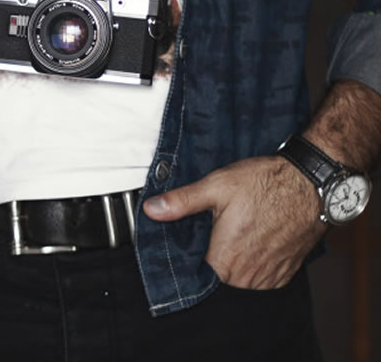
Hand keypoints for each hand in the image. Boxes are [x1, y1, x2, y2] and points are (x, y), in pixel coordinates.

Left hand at [143, 156, 325, 289]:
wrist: (311, 182)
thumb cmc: (265, 183)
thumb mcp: (216, 186)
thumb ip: (182, 202)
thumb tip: (152, 210)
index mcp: (226, 259)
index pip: (195, 277)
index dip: (186, 262)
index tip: (186, 246)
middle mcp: (247, 277)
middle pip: (216, 279)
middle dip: (209, 259)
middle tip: (209, 233)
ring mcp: (268, 277)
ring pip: (238, 280)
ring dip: (231, 263)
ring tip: (230, 235)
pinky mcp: (285, 273)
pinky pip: (259, 278)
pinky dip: (251, 264)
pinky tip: (249, 240)